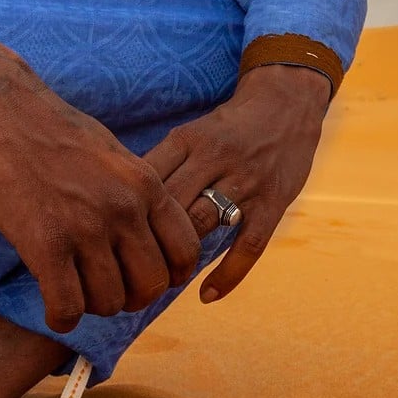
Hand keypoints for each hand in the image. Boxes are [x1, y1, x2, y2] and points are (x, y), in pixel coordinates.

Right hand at [0, 48, 202, 331]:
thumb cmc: (49, 127)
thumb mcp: (111, 153)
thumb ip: (133, 192)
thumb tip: (146, 234)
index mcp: (146, 184)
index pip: (185, 252)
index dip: (168, 277)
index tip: (144, 278)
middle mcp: (124, 208)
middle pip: (151, 286)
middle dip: (130, 297)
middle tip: (105, 290)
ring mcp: (86, 227)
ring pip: (110, 302)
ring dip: (92, 306)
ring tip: (74, 292)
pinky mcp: (44, 243)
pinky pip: (68, 306)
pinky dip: (62, 316)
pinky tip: (53, 308)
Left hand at [142, 63, 332, 303]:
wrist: (287, 102)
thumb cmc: (229, 126)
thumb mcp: (193, 133)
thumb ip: (164, 167)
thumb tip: (120, 203)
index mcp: (189, 140)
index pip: (147, 179)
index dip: (124, 211)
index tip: (110, 237)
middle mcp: (215, 158)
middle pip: (170, 205)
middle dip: (147, 239)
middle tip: (130, 267)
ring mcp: (246, 181)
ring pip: (203, 223)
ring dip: (180, 256)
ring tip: (162, 280)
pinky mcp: (273, 202)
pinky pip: (248, 245)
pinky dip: (227, 274)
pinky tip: (206, 295)